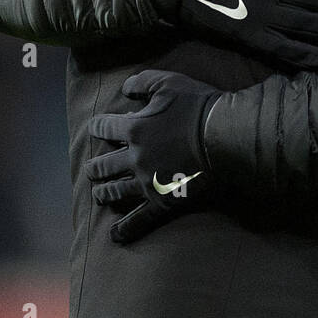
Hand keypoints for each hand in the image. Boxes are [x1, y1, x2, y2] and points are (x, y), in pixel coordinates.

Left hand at [84, 69, 221, 243]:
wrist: (225, 136)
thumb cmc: (199, 106)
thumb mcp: (169, 82)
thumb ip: (143, 82)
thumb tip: (124, 89)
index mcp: (134, 128)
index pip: (103, 127)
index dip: (98, 127)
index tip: (97, 129)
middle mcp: (134, 157)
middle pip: (103, 165)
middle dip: (95, 166)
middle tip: (92, 169)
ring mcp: (147, 182)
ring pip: (114, 191)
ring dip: (103, 192)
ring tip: (99, 194)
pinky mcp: (163, 201)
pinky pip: (139, 219)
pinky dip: (125, 229)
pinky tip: (115, 235)